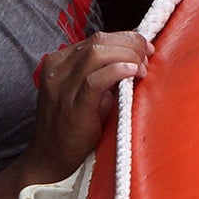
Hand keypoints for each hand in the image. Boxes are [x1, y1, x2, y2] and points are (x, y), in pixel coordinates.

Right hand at [27, 31, 149, 180]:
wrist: (50, 159)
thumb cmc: (74, 123)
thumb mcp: (85, 88)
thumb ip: (102, 68)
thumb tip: (138, 52)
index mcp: (59, 62)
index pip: (98, 38)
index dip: (126, 38)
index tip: (145, 48)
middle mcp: (57, 71)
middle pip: (99, 41)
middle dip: (130, 44)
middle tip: (147, 57)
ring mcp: (61, 89)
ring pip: (97, 54)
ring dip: (127, 55)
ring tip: (142, 68)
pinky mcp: (72, 107)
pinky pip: (95, 80)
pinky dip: (118, 70)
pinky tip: (133, 72)